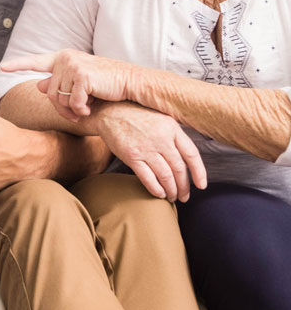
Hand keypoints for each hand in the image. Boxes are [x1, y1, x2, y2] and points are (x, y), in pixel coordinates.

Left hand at [1, 50, 136, 120]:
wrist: (131, 83)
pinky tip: (91, 107)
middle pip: (49, 93)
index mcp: (62, 58)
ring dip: (71, 111)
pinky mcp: (82, 76)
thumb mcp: (80, 83)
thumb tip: (38, 86)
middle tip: (76, 113)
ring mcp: (72, 66)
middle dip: (61, 108)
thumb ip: (59, 84)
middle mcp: (65, 58)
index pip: (35, 61)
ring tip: (85, 109)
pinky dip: (81, 110)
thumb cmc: (106, 84)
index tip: (2, 67)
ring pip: (58, 100)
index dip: (18, 65)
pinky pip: (72, 103)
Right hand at [90, 101, 206, 201]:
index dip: (199, 172)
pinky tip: (159, 193)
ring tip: (172, 197)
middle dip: (183, 187)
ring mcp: (146, 148)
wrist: (109, 112)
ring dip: (171, 190)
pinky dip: (156, 189)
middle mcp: (161, 138)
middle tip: (184, 196)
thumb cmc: (136, 116)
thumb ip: (174, 135)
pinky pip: (148, 177)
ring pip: (165, 176)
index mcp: (171, 128)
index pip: (192, 154)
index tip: (201, 185)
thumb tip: (188, 157)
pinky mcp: (131, 156)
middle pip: (179, 169)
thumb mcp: (161, 118)